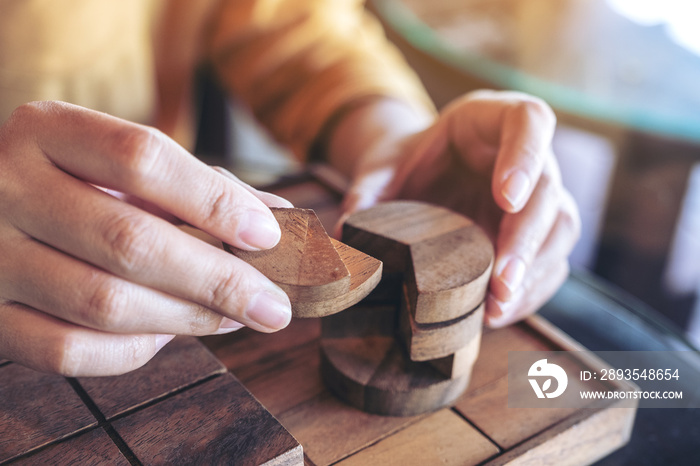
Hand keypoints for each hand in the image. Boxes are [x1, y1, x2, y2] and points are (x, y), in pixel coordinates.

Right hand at [0, 101, 292, 375]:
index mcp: (47, 131)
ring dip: (187, 318)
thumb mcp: (121, 166)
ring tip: (232, 317)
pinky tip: (168, 333)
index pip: (143, 158)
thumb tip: (277, 216)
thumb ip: (197, 184)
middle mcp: (7, 187)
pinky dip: (133, 351)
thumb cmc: (74, 186)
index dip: (215, 201)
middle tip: (272, 305)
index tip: (268, 236)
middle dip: (218, 280)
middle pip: (130, 241)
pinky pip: (68, 351)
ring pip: (104, 303)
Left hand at [336, 91, 579, 326]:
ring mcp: (539, 196)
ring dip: (533, 272)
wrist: (422, 176)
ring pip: (560, 229)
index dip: (526, 157)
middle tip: (501, 278)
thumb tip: (347, 230)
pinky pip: (550, 262)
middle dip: (527, 238)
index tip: (507, 197)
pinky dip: (530, 291)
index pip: (529, 122)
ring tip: (497, 306)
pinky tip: (501, 312)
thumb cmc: (408, 161)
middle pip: (549, 190)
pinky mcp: (538, 234)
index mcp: (493, 119)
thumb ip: (367, 190)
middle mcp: (528, 156)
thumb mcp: (382, 167)